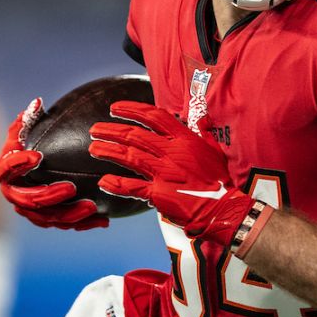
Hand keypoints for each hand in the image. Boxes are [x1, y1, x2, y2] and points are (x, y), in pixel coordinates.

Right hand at [0, 98, 107, 230]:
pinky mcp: (48, 220)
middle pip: (28, 201)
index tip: (37, 157)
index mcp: (5, 172)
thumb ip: (29, 118)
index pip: (5, 170)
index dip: (19, 165)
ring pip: (48, 219)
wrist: (30, 166)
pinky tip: (104, 220)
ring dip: (70, 215)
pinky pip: (65, 225)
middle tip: (70, 188)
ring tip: (91, 207)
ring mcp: (31, 211)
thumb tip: (37, 103)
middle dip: (49, 196)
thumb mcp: (26, 128)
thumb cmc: (28, 142)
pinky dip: (84, 224)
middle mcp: (14, 194)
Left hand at [90, 100, 254, 245]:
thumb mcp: (215, 150)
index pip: (154, 117)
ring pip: (129, 157)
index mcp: (185, 139)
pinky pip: (132, 187)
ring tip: (93, 148)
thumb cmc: (220, 181)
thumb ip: (205, 131)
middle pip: (135, 135)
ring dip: (108, 151)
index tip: (115, 108)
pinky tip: (103, 181)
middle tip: (95, 129)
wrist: (223, 209)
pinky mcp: (159, 194)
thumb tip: (202, 115)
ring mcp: (164, 172)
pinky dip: (116, 184)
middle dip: (111, 130)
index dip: (132, 109)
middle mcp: (172, 152)